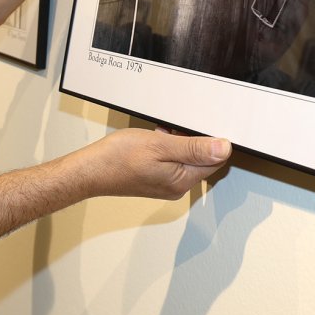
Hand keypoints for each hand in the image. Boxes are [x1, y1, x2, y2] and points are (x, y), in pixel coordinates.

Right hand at [80, 127, 230, 199]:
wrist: (91, 170)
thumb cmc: (118, 158)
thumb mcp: (160, 144)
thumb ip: (194, 148)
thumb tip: (223, 148)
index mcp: (183, 180)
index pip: (215, 160)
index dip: (209, 140)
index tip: (194, 127)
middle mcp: (177, 187)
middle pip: (201, 160)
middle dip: (191, 140)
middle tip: (172, 131)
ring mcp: (166, 186)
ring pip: (185, 159)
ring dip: (177, 143)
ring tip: (159, 135)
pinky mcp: (156, 181)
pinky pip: (172, 163)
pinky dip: (166, 149)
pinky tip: (153, 142)